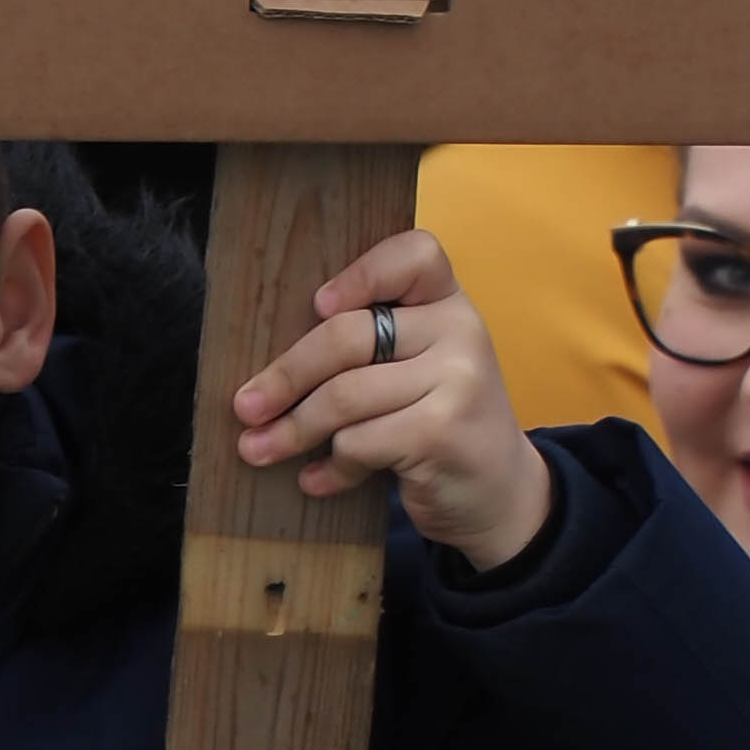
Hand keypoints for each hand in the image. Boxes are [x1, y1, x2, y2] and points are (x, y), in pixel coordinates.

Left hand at [233, 228, 551, 569]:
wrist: (503, 495)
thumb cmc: (442, 424)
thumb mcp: (427, 368)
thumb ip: (378, 344)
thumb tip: (272, 364)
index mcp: (450, 303)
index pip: (415, 254)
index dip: (361, 273)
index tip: (317, 306)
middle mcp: (460, 330)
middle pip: (349, 336)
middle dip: (286, 376)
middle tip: (246, 406)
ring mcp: (457, 380)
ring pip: (344, 396)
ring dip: (293, 430)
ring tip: (258, 449)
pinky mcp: (442, 432)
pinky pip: (358, 442)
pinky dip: (330, 466)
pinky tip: (317, 480)